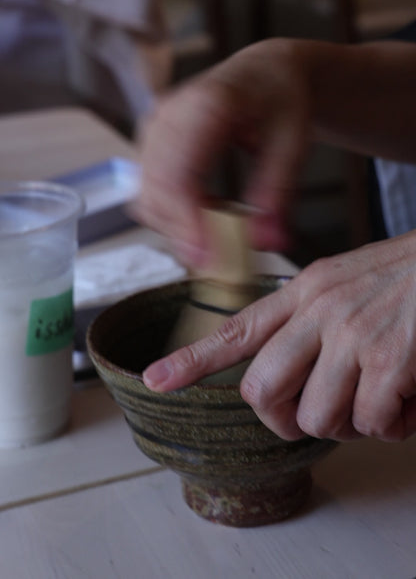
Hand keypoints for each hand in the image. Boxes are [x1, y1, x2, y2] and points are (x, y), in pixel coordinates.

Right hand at [138, 39, 310, 265]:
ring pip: (147, 199)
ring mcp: (152, 129)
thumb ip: (279, 193)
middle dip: (185, 234)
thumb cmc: (280, 101)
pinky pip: (149, 194)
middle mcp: (167, 114)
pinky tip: (209, 211)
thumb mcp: (294, 143)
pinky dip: (175, 214)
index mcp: (206, 104)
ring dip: (180, 227)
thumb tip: (267, 242)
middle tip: (224, 262)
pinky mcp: (149, 145)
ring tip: (224, 228)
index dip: (187, 223)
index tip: (209, 261)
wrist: (265, 74)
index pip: (178, 174)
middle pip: (156, 192)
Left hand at [143, 232, 415, 441]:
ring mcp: (352, 335)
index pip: (237, 327)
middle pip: (262, 391)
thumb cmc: (405, 276)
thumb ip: (309, 320)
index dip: (193, 359)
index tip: (156, 380)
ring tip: (377, 401)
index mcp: (305, 291)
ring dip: (348, 425)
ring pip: (317, 418)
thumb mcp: (344, 281)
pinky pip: (371, 423)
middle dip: (285, 421)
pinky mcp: (388, 360)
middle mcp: (320, 311)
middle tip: (315, 418)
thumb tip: (295, 378)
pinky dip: (391, 425)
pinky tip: (407, 400)